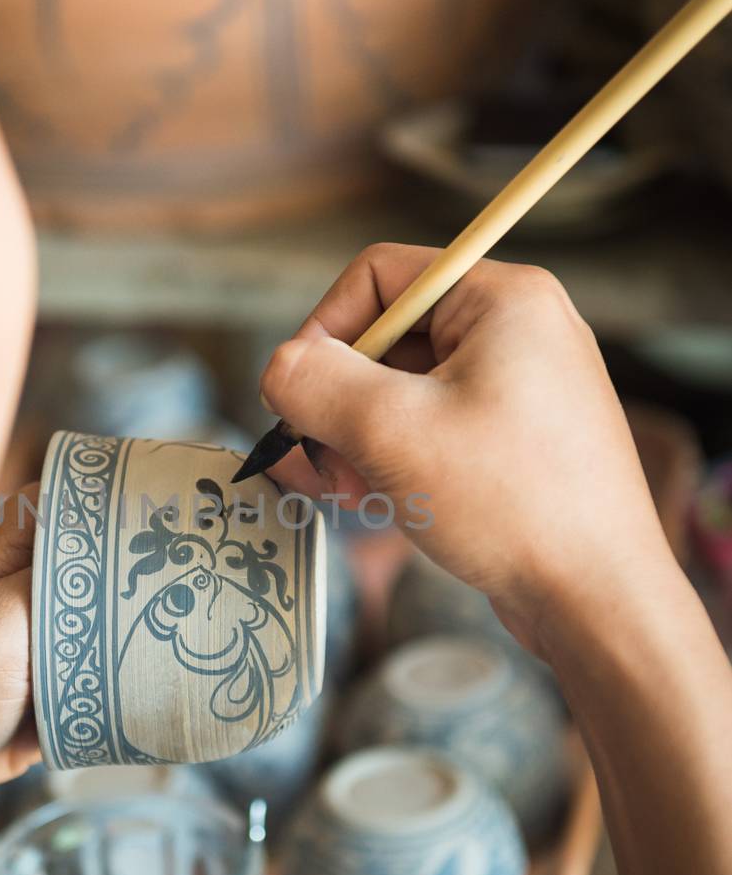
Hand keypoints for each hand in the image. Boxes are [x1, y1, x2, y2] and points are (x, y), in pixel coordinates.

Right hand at [262, 244, 673, 656]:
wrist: (597, 598)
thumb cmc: (508, 502)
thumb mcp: (391, 431)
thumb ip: (314, 383)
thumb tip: (278, 368)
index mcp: (502, 298)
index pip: (377, 276)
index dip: (322, 331)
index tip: (296, 399)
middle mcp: (518, 330)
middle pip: (385, 339)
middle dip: (336, 402)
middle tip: (313, 465)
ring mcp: (521, 388)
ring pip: (403, 391)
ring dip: (356, 438)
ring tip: (344, 494)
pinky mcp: (517, 441)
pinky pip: (432, 429)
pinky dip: (393, 460)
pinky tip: (377, 504)